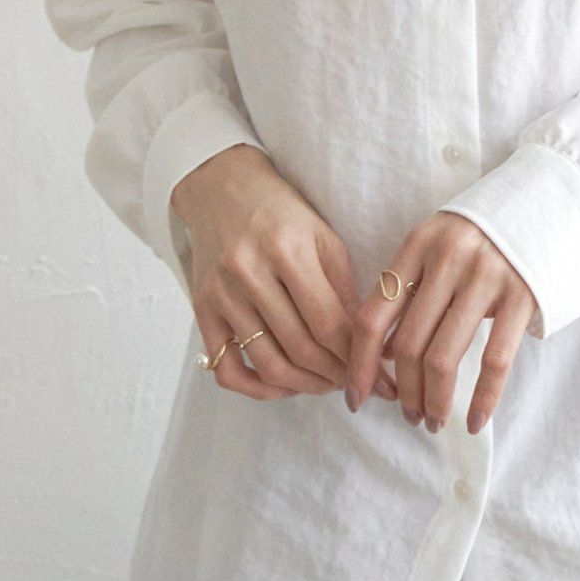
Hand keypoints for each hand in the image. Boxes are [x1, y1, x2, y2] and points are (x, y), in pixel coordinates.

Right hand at [171, 145, 397, 406]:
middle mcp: (249, 272)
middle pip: (302, 348)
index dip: (358, 356)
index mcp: (287, 248)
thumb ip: (344, 288)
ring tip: (328, 383)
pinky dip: (259, 389)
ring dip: (306, 386)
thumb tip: (367, 344)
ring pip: (269, 365)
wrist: (223, 190)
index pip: (330, 322)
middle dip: (337, 375)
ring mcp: (222, 295)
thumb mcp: (323, 236)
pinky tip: (285, 384)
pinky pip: (228, 370)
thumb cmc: (282, 213)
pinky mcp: (202, 311)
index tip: (377, 373)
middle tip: (357, 382)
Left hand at [344, 212, 535, 435]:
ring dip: (434, 400)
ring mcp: (486, 275)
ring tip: (433, 420)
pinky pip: (495, 360)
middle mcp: (447, 258)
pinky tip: (474, 421)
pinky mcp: (523, 294)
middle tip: (409, 415)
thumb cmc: (482, 235)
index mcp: (417, 245)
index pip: (373, 316)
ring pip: (443, 358)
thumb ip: (409, 288)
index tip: (355, 399)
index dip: (360, 365)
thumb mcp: (438, 246)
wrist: (547, 204)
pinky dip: (483, 398)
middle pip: (407, 344)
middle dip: (404, 392)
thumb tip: (379, 354)